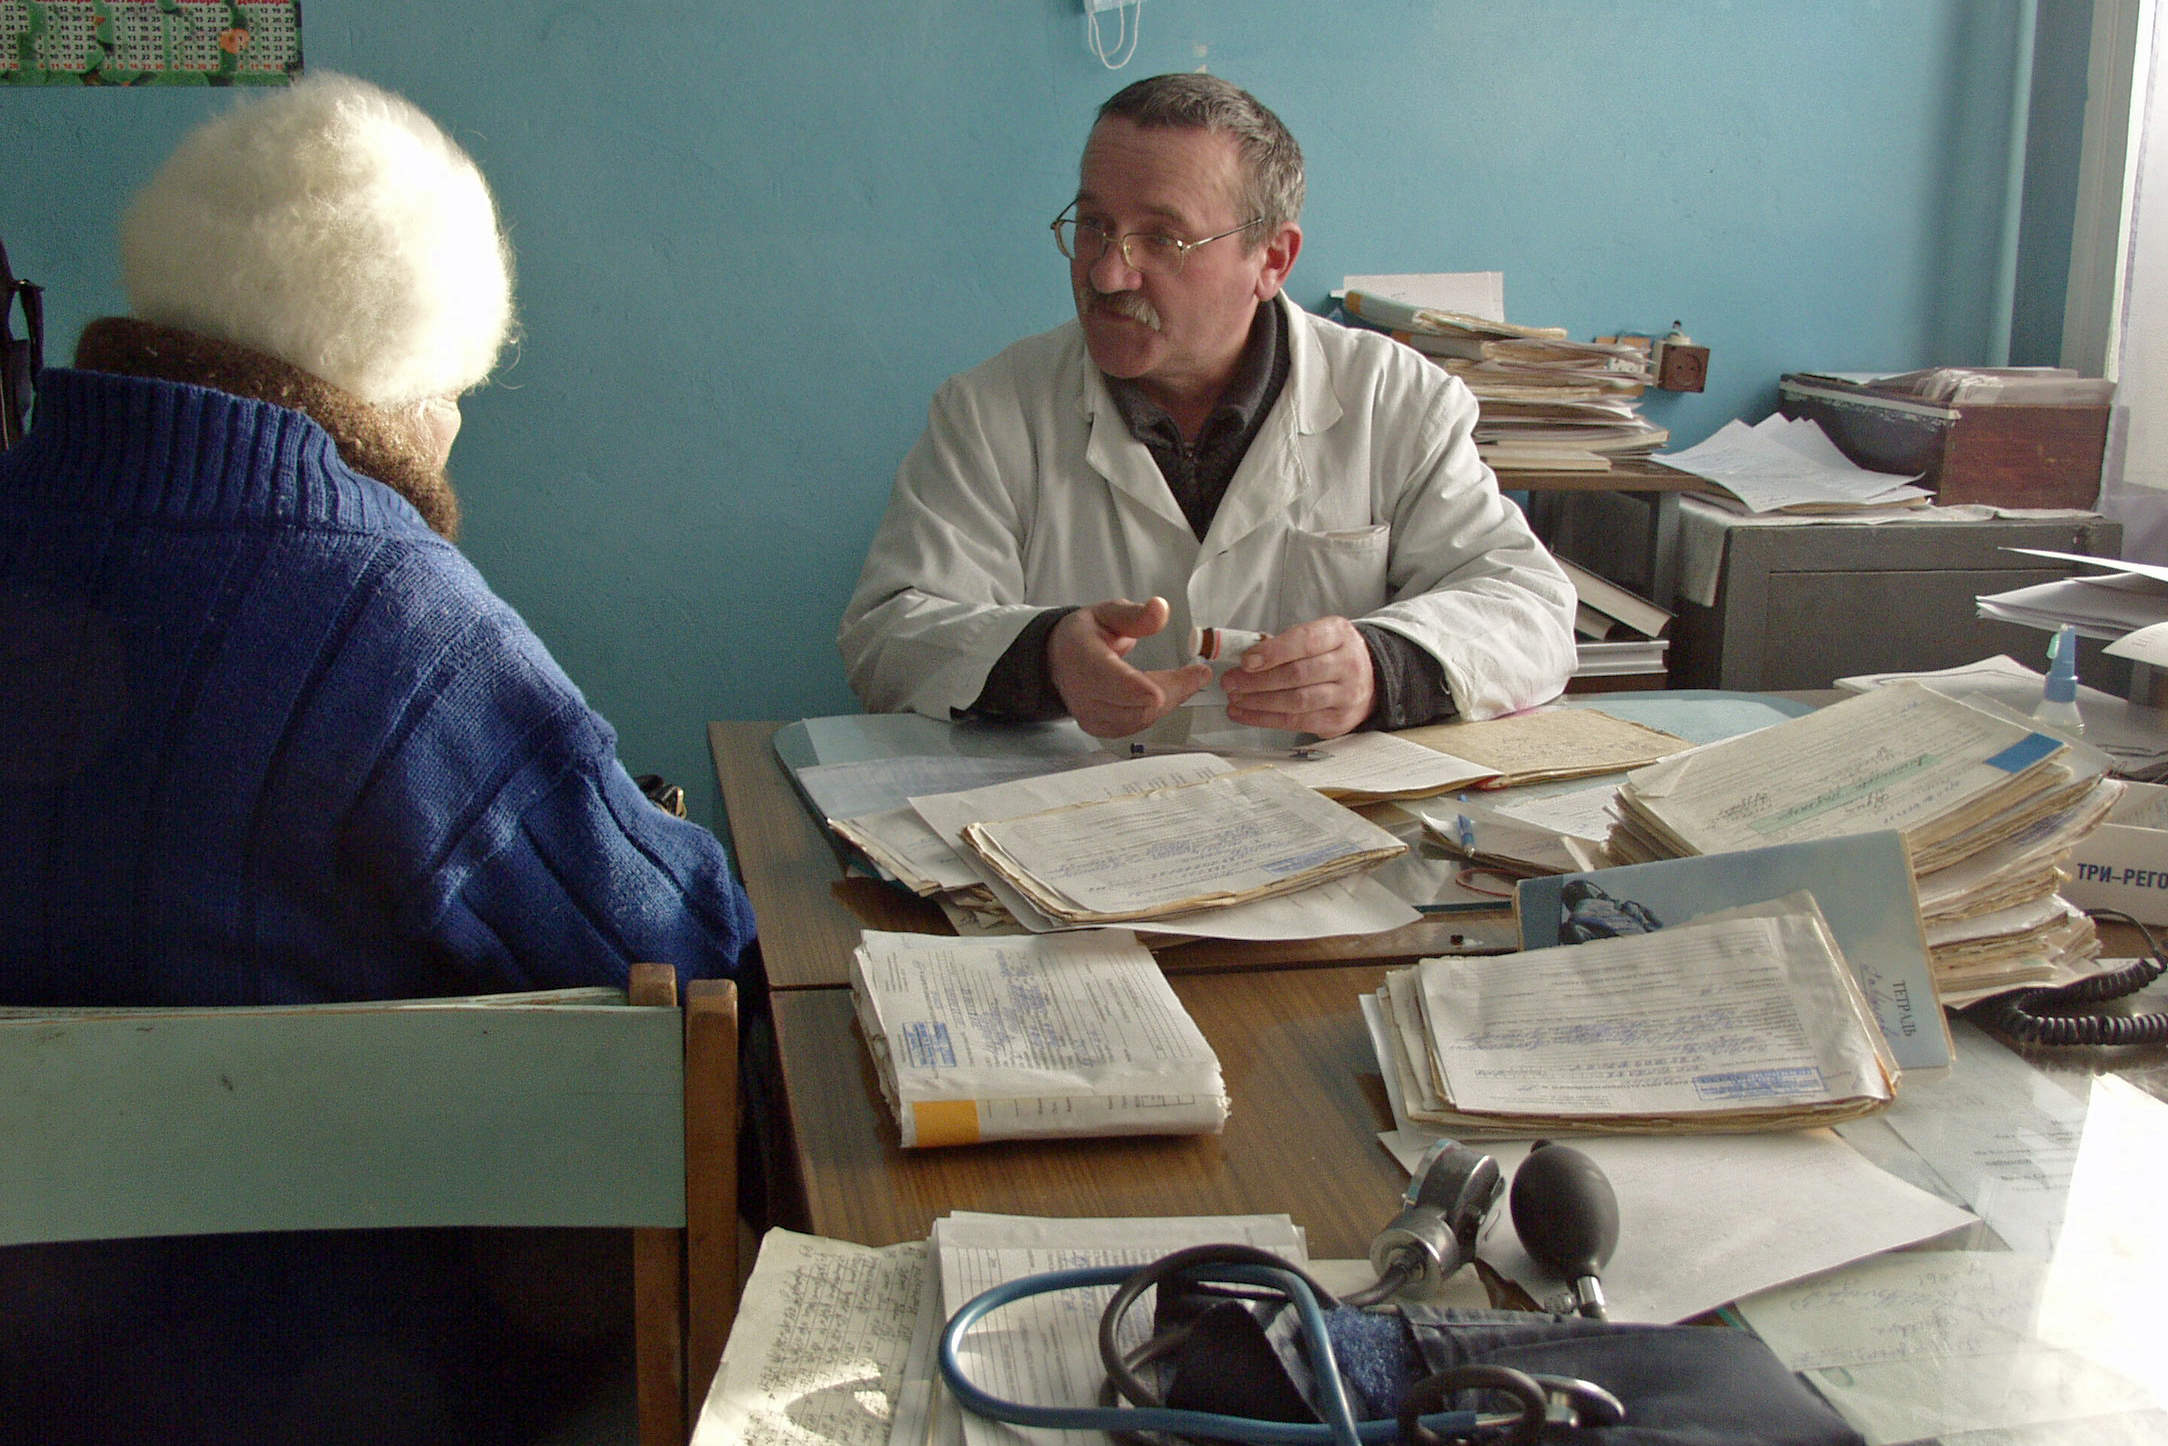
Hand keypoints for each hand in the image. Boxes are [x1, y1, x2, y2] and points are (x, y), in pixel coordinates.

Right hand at [1047, 597, 1211, 737]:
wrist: (1059, 660)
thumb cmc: (1084, 636)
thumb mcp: (1108, 613)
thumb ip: (1136, 615)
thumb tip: (1160, 609)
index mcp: (1082, 658)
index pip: (1116, 681)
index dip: (1151, 686)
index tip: (1187, 677)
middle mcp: (1082, 692)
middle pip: (1137, 704)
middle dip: (1173, 690)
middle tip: (1198, 674)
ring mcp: (1090, 714)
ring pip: (1141, 718)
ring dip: (1168, 701)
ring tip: (1185, 680)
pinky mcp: (1100, 728)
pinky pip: (1137, 725)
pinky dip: (1156, 710)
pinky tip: (1166, 693)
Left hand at [1219, 615, 1375, 738]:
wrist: (1371, 678)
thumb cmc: (1331, 655)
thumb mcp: (1317, 636)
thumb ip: (1284, 644)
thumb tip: (1245, 658)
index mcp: (1339, 634)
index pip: (1304, 641)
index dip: (1272, 652)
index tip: (1246, 661)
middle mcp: (1348, 664)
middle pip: (1297, 674)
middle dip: (1257, 680)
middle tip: (1230, 682)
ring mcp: (1347, 695)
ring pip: (1296, 701)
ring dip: (1258, 702)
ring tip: (1235, 698)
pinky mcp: (1339, 721)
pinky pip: (1296, 722)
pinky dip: (1265, 719)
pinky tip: (1245, 714)